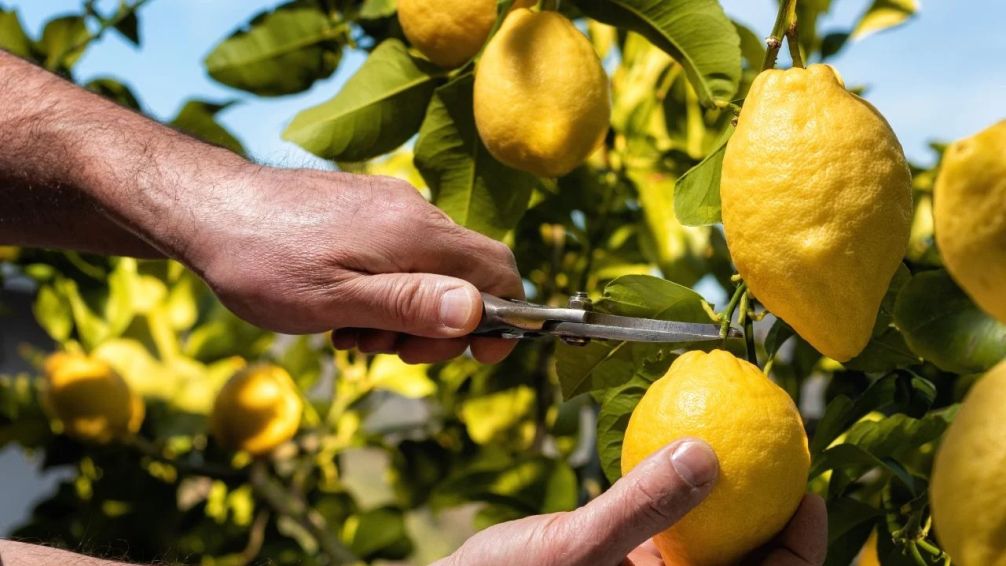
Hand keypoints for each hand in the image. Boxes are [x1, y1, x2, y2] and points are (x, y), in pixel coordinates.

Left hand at [184, 166, 523, 363]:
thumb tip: (478, 312)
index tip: (478, 355)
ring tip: (350, 334)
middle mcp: (412, 210)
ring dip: (404, 314)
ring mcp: (388, 205)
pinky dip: (384, 292)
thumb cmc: (262, 261)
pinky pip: (399, 256)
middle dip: (438, 326)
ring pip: (429, 270)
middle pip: (466, 276)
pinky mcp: (365, 207)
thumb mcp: (335, 301)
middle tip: (385, 352)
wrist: (204, 208)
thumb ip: (410, 305)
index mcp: (416, 233)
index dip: (504, 317)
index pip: (499, 269)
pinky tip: (340, 310)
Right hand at [434, 439, 826, 565]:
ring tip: (742, 436)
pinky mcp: (629, 556)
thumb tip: (708, 453)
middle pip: (748, 557)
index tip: (808, 489)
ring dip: (730, 491)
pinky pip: (672, 518)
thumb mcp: (576, 548)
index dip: (802, 543)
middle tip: (786, 447)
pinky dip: (682, 485)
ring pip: (713, 535)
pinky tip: (682, 444)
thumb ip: (641, 505)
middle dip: (771, 508)